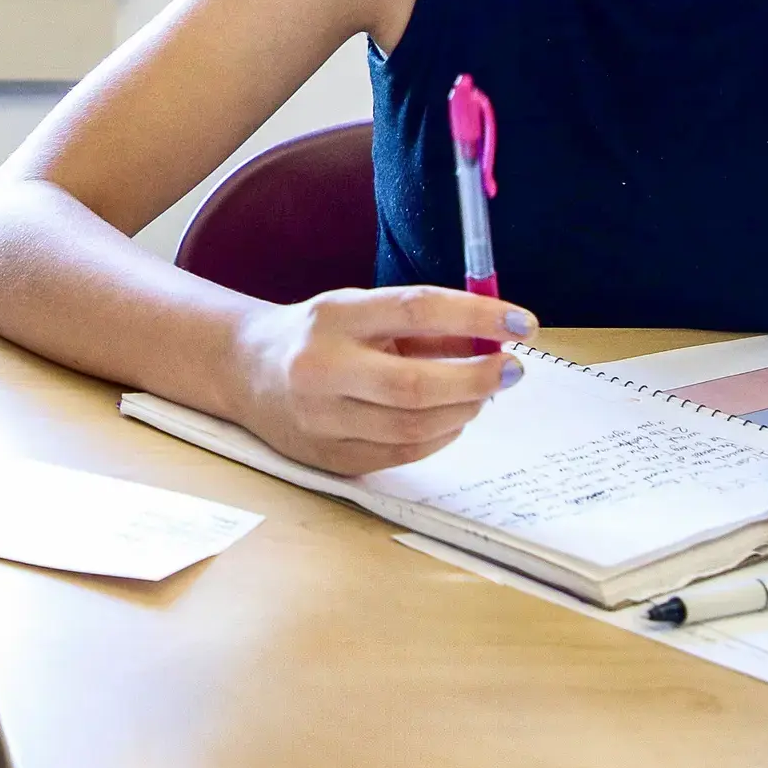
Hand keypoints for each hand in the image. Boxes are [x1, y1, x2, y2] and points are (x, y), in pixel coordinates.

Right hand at [226, 285, 534, 476]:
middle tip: (512, 370)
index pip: (417, 310)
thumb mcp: (363, 311)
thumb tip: (494, 341)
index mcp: (334, 317)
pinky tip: (451, 418)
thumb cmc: (320, 335)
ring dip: (464, 410)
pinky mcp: (328, 457)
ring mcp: (321, 419)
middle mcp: (321, 368)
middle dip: (478, 379)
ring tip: (483, 393)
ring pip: (414, 425)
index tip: (522, 323)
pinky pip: (402, 452)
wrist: (245, 369)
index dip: (478, 317)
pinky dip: (440, 435)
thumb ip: (423, 326)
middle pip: (417, 383)